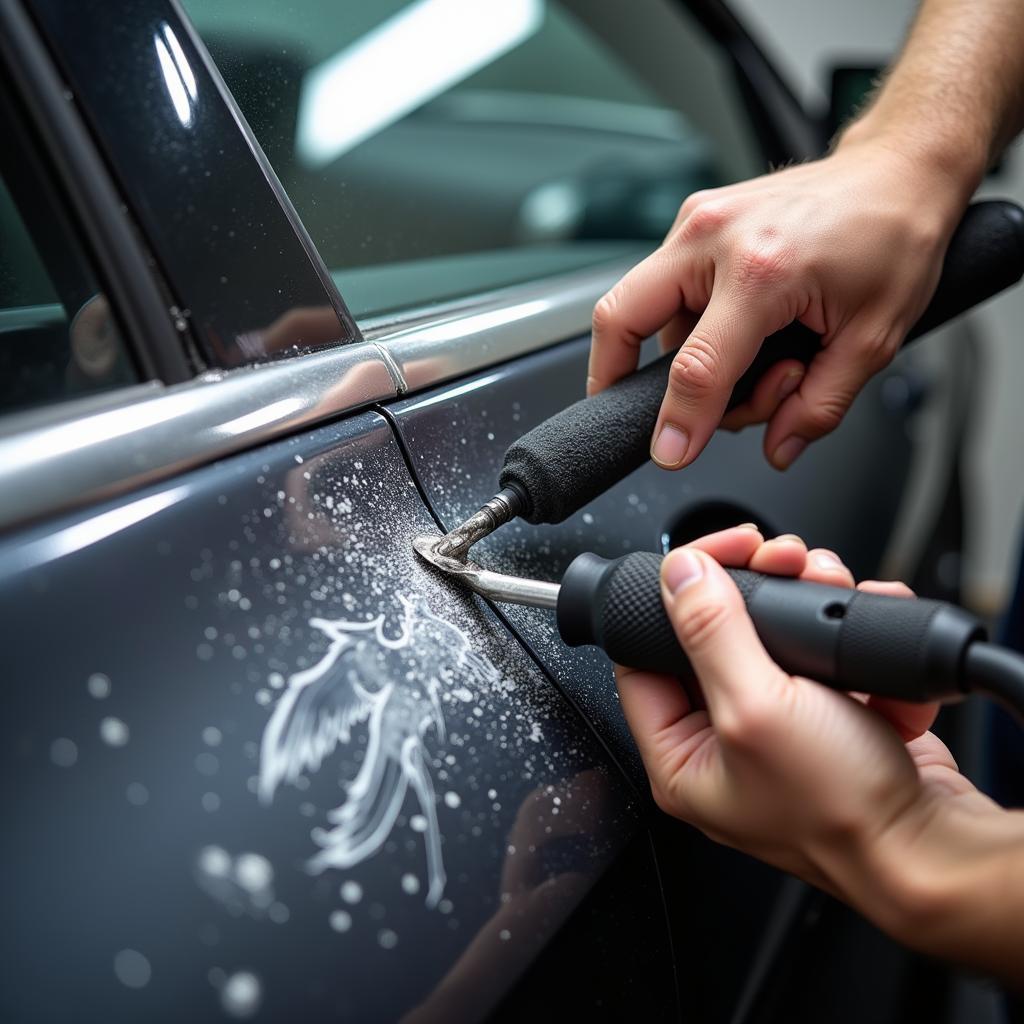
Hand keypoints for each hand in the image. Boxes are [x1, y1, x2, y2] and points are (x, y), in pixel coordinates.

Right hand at [587, 139, 963, 470]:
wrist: (899, 169)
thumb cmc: (892, 236)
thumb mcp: (872, 339)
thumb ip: (818, 405)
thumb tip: (779, 446)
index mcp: (762, 268)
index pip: (698, 367)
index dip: (679, 422)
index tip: (671, 453)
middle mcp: (714, 236)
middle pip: (619, 318)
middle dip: (612, 376)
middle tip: (632, 412)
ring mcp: (697, 221)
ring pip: (640, 307)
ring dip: (677, 354)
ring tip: (749, 363)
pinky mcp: (695, 219)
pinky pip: (662, 286)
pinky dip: (686, 324)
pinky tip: (737, 331)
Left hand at [613, 527, 1023, 979]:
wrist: (935, 846)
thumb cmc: (841, 811)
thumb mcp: (757, 710)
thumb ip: (710, 634)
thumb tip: (678, 576)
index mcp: (681, 754)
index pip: (645, 654)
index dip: (669, 596)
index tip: (709, 556)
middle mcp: (724, 740)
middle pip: (714, 634)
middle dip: (753, 586)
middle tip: (781, 559)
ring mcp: (780, 727)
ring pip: (773, 635)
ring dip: (803, 599)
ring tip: (827, 583)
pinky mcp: (830, 716)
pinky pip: (823, 654)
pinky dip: (845, 632)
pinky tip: (861, 629)